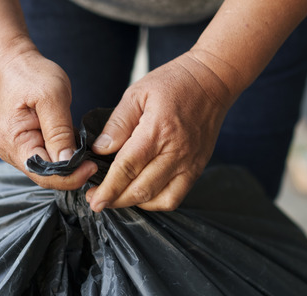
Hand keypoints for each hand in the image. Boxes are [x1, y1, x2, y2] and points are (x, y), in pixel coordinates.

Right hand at [0, 46, 96, 188]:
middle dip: (71, 174)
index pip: (43, 174)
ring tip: (88, 156)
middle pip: (46, 177)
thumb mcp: (51, 98)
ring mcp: (18, 151)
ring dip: (68, 167)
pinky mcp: (27, 147)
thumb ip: (59, 131)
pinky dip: (63, 158)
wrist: (16, 64)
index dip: (70, 176)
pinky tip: (76, 150)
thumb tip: (68, 161)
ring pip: (48, 171)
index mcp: (14, 142)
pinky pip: (48, 160)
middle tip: (94, 163)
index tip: (92, 166)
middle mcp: (12, 152)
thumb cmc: (32, 76)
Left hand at [85, 51, 235, 211]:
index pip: (127, 168)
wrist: (213, 80)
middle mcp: (175, 152)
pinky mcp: (197, 168)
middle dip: (115, 200)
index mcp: (157, 131)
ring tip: (117, 198)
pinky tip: (142, 194)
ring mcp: (189, 163)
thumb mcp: (137, 94)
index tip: (94, 200)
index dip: (108, 188)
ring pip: (158, 199)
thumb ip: (118, 123)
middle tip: (97, 201)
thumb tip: (100, 149)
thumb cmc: (173, 83)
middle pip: (141, 190)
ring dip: (134, 204)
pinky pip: (175, 197)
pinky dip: (156, 202)